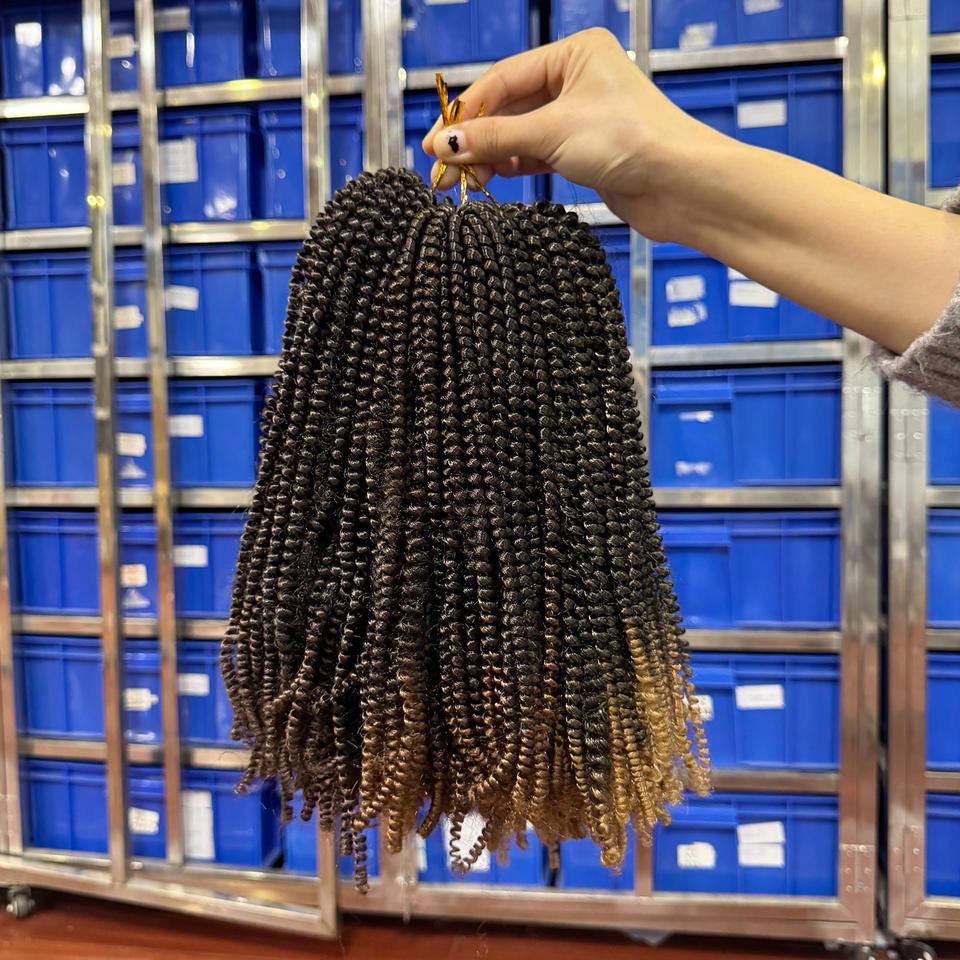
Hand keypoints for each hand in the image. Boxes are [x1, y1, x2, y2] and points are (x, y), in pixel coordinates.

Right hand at [420, 27, 719, 237]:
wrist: (680, 185)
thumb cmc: (634, 140)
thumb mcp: (552, 133)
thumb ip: (495, 139)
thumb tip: (447, 143)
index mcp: (575, 54)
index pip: (504, 79)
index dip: (466, 112)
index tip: (436, 140)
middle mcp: (578, 81)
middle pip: (509, 109)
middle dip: (474, 140)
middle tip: (441, 168)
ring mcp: (581, 118)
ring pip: (520, 135)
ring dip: (489, 157)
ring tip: (460, 181)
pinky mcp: (585, 152)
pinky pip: (536, 155)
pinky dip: (512, 166)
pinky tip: (489, 178)